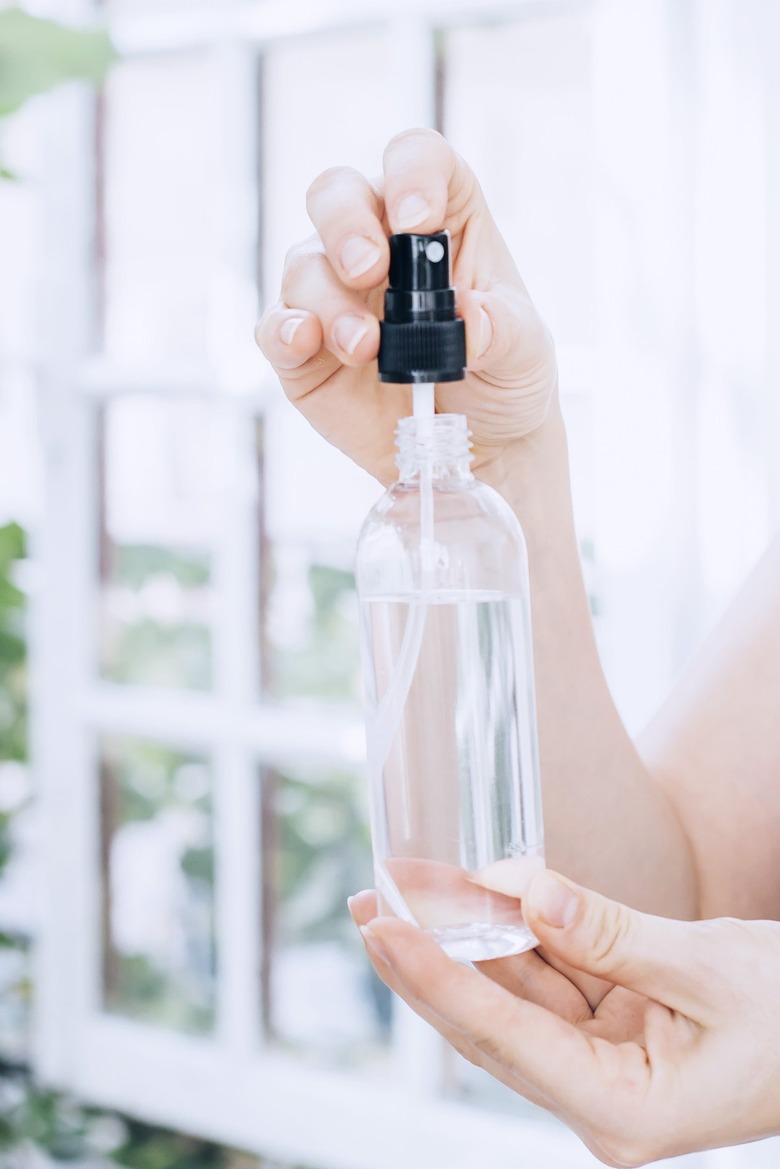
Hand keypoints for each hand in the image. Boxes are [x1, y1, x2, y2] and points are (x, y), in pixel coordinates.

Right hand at [255, 128, 556, 484]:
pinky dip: (284, 330)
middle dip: (345, 224)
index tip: (418, 220)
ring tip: (365, 346)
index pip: (416, 161)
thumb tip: (468, 318)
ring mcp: (335, 294)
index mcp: (442, 218)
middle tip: (369, 269)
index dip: (411, 175)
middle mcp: (379, 243)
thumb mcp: (525, 352)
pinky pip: (275, 325)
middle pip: (338, 194)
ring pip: (304, 263)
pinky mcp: (304, 349)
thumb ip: (503, 330)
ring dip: (329, 301)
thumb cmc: (504, 377)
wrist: (478, 450)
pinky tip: (306, 341)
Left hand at [350, 870, 779, 1166]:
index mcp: (621, 1110)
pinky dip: (524, 927)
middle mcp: (599, 1093)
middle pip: (491, 1019)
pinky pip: (555, 971)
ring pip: (518, 988)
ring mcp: (605, 1059)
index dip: (436, 977)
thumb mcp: (710, 971)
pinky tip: (486, 889)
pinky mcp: (616, 1025)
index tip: (384, 928)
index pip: (502, 1036)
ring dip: (471, 933)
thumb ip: (610, 935)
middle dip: (428, 956)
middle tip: (370, 900)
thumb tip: (526, 891)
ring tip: (416, 880)